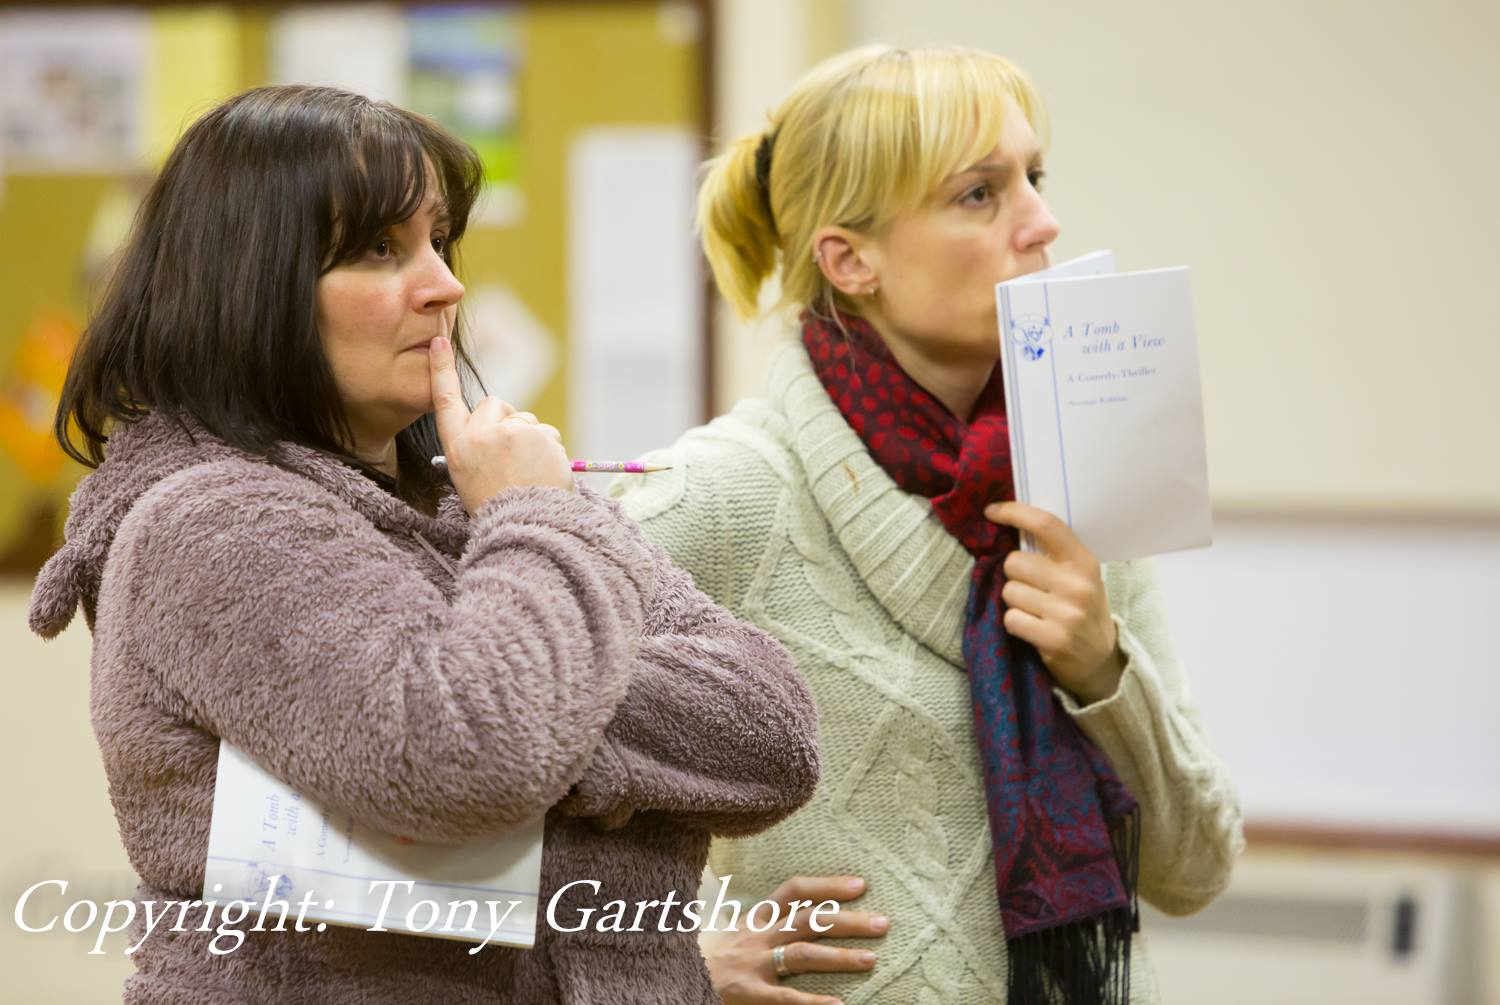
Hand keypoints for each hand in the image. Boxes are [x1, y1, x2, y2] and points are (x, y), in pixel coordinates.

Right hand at [429, 335, 572, 512]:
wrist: (525, 526)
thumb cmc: (497, 507)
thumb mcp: (470, 477)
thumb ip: (477, 446)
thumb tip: (495, 428)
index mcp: (457, 446)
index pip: (445, 400)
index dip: (441, 369)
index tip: (440, 341)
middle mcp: (480, 435)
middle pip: (495, 403)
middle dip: (506, 420)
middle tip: (511, 455)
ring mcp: (511, 432)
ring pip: (526, 420)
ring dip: (530, 438)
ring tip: (528, 472)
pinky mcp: (538, 434)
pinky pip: (547, 433)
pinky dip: (549, 449)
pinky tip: (543, 473)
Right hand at [704, 875, 886, 1004]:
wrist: (672, 976)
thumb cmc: (709, 958)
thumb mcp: (737, 933)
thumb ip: (768, 924)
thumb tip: (810, 917)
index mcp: (756, 918)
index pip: (794, 891)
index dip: (828, 886)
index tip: (861, 885)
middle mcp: (757, 936)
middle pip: (809, 921)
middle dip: (848, 921)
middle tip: (884, 923)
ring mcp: (754, 965)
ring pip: (802, 954)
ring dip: (840, 957)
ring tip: (872, 960)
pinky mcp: (749, 994)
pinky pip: (786, 998)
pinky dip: (813, 1003)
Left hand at [984, 501, 1123, 704]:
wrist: (1101, 662)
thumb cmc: (1081, 611)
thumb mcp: (1079, 577)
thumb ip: (1052, 555)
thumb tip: (1008, 527)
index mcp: (1083, 561)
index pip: (1046, 524)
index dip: (1014, 512)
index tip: (991, 511)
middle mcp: (1078, 584)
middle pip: (1014, 563)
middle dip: (1014, 576)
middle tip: (1032, 591)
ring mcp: (1067, 612)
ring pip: (1009, 592)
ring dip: (1014, 603)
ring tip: (1035, 612)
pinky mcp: (1054, 639)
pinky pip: (1011, 619)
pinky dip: (1014, 624)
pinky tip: (1033, 629)